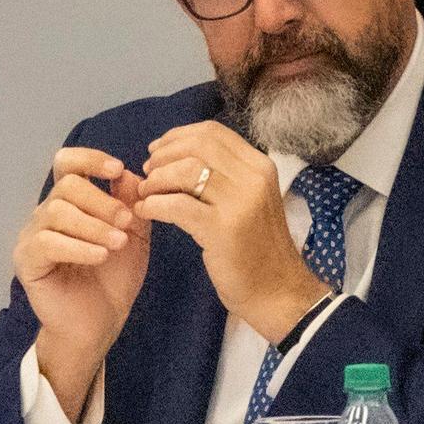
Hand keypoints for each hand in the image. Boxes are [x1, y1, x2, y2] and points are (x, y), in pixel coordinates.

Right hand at [12, 148, 149, 420]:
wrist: (100, 323)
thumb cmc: (114, 277)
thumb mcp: (134, 235)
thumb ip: (132, 203)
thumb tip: (130, 172)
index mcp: (72, 201)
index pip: (68, 163)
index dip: (90, 158)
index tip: (117, 169)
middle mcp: (47, 212)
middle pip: (66, 185)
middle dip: (101, 200)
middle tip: (127, 222)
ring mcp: (33, 236)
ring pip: (56, 211)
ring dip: (93, 225)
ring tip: (118, 243)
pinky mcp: (27, 261)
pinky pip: (47, 242)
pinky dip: (78, 246)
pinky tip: (100, 256)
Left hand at [132, 121, 328, 343]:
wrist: (276, 290)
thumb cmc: (257, 246)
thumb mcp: (249, 200)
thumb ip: (223, 175)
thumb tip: (176, 153)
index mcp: (260, 165)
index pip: (212, 132)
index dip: (177, 136)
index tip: (157, 152)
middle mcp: (253, 177)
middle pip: (197, 145)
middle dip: (163, 155)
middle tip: (148, 173)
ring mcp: (240, 202)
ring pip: (185, 170)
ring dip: (156, 179)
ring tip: (147, 195)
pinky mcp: (222, 229)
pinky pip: (177, 204)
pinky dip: (154, 204)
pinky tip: (146, 212)